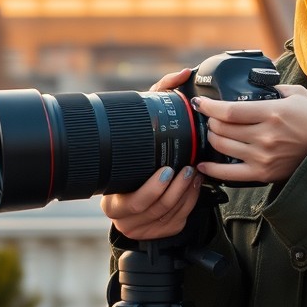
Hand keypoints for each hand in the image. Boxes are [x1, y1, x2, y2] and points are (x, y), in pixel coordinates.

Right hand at [100, 68, 203, 240]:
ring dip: (187, 194)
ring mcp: (142, 228)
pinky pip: (179, 221)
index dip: (152, 188)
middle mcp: (123, 217)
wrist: (139, 186)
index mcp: (112, 198)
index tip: (167, 170)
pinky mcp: (160, 233)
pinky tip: (195, 188)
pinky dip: (191, 204)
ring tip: (195, 174)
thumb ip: (161, 95)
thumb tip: (183, 74)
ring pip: (170, 215)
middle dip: (176, 188)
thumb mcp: (144, 125)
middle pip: (156, 208)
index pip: (132, 201)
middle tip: (188, 169)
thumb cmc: (139, 153)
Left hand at [191, 84, 306, 183]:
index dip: (209, 106)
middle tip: (211, 117)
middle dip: (211, 121)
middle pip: (222, 128)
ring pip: (222, 147)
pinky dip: (212, 170)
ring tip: (215, 132)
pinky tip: (203, 165)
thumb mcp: (297, 94)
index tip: (200, 102)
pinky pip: (229, 174)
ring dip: (213, 138)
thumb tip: (255, 85)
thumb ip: (274, 88)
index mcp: (271, 113)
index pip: (229, 110)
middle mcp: (265, 136)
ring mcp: (262, 157)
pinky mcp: (263, 174)